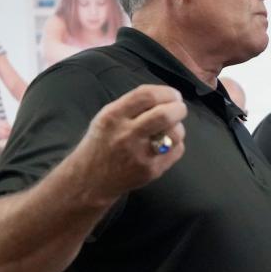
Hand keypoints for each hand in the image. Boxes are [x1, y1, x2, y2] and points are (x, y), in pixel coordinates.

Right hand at [73, 84, 186, 201]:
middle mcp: (127, 134)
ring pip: (175, 134)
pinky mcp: (153, 170)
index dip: (166, 92)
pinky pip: (177, 150)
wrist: (91, 179)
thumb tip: (165, 96)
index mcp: (113, 116)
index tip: (173, 95)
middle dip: (178, 108)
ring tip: (170, 128)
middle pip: (164, 115)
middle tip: (179, 108)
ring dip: (178, 127)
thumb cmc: (101, 142)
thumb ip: (132, 105)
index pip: (146, 96)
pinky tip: (165, 144)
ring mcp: (141, 155)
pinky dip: (176, 144)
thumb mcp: (106, 117)